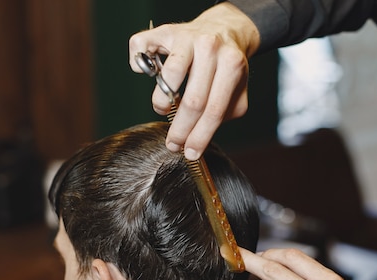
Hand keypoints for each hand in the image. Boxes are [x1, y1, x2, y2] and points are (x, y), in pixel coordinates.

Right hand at [129, 2, 259, 159]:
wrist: (223, 28)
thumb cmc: (226, 66)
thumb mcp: (237, 89)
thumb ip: (226, 112)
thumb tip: (200, 137)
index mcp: (232, 64)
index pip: (214, 110)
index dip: (200, 136)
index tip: (189, 153)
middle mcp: (210, 47)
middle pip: (193, 100)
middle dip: (180, 130)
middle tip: (173, 143)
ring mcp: (186, 37)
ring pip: (169, 77)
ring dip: (161, 101)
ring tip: (163, 109)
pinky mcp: (164, 31)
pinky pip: (141, 48)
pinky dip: (139, 66)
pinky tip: (148, 74)